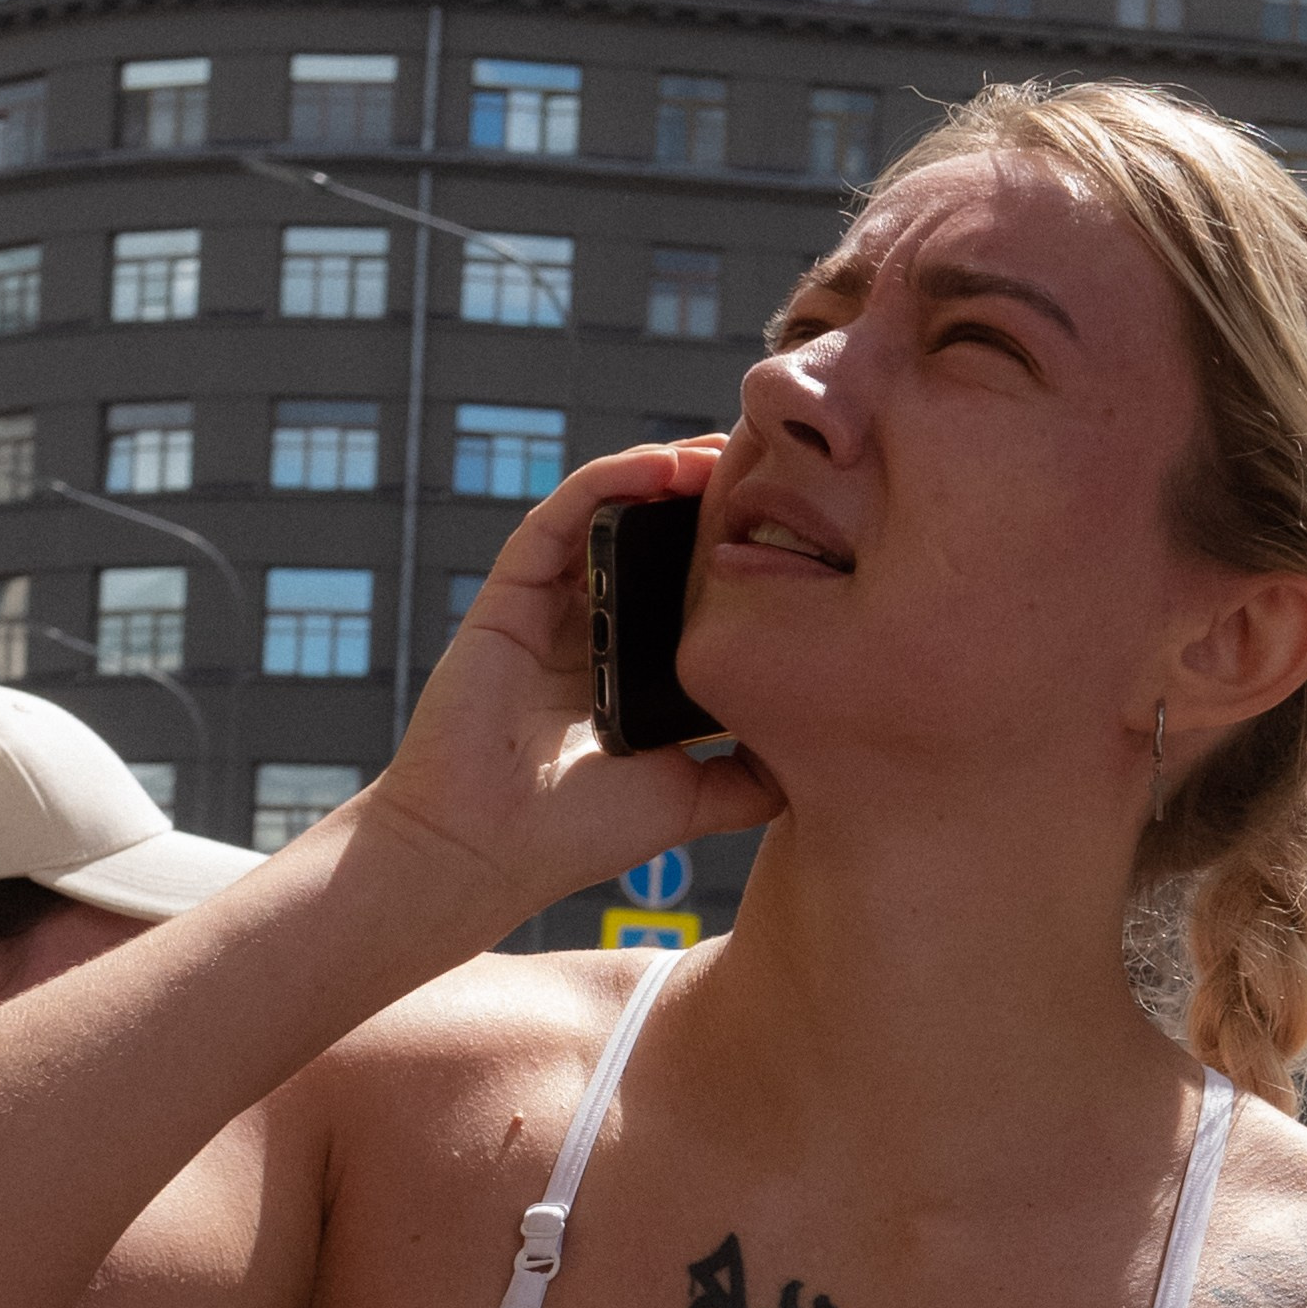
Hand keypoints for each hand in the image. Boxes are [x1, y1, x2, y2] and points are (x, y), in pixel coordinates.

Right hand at [370, 440, 781, 923]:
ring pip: (608, 514)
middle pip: (653, 541)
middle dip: (707, 499)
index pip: (686, 590)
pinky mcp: (508, 596)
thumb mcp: (693, 799)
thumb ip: (751, 775)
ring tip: (723, 453)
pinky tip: (658, 468)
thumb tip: (824, 755)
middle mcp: (589, 629)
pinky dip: (606, 484)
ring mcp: (548, 609)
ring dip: (664, 475)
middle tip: (768, 468)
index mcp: (630, 668)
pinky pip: (558, 518)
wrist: (482, 853)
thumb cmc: (575, 835)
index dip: (733, 552)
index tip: (795, 526)